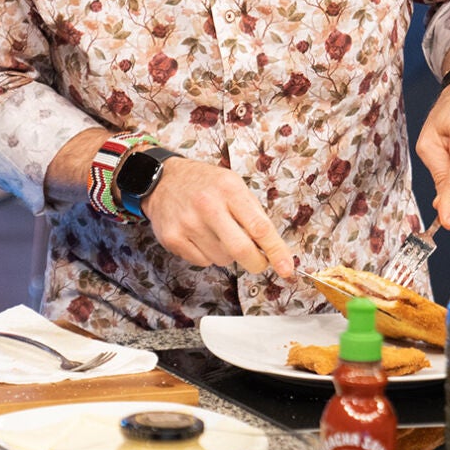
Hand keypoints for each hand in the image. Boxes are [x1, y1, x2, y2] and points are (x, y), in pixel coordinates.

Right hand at [141, 157, 295, 279]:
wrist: (162, 180)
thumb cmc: (205, 184)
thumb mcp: (233, 185)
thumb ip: (253, 213)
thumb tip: (273, 248)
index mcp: (229, 189)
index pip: (260, 227)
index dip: (277, 251)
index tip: (287, 269)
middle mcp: (208, 205)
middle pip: (241, 250)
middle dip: (256, 263)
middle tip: (258, 262)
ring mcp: (188, 223)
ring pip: (222, 259)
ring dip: (227, 254)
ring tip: (217, 234)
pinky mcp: (172, 238)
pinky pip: (202, 262)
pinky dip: (207, 255)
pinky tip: (200, 237)